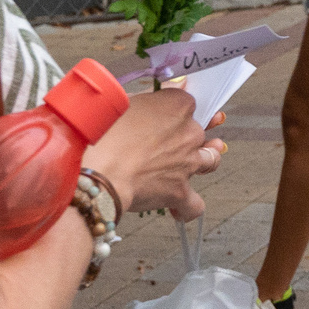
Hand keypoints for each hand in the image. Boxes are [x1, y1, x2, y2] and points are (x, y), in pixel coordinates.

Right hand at [83, 87, 218, 222]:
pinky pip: (195, 204)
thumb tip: (152, 102)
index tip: (164, 116)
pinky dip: (187, 207)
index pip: (188, 102)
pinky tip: (177, 207)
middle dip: (184, 137)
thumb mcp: (120, 104)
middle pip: (198, 131)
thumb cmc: (102, 134)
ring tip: (184, 167)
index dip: (174, 111)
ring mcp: (188, 163)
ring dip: (202, 163)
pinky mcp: (180, 192)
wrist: (97, 171)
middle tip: (165, 144)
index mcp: (177, 105)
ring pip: (210, 160)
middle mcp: (190, 132)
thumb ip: (145, 102)